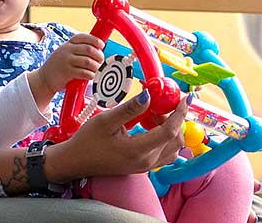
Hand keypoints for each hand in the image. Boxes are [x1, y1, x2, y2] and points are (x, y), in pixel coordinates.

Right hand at [27, 34, 104, 108]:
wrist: (44, 78)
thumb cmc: (59, 66)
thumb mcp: (66, 53)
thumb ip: (78, 51)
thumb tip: (98, 51)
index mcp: (68, 44)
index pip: (83, 37)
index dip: (95, 40)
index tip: (102, 45)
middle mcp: (67, 50)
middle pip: (88, 49)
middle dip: (98, 55)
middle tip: (101, 61)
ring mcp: (66, 61)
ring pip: (87, 61)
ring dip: (96, 66)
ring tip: (97, 70)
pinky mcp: (67, 72)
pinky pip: (83, 72)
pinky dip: (91, 74)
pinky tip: (91, 76)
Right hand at [44, 90, 188, 183]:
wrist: (76, 161)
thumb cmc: (87, 141)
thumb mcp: (105, 120)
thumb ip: (130, 109)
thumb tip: (149, 95)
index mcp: (138, 151)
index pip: (169, 131)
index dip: (180, 113)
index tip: (185, 98)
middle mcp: (146, 161)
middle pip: (175, 139)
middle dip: (174, 118)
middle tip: (160, 103)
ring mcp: (146, 166)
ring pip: (172, 147)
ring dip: (169, 128)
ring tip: (152, 113)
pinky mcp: (143, 166)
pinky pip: (164, 152)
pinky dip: (164, 137)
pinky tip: (149, 125)